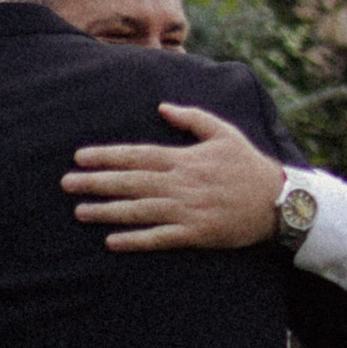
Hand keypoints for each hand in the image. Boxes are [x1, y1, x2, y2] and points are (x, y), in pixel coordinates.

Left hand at [62, 103, 285, 249]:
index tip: (79, 156)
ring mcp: (188, 209)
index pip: (137, 155)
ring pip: (140, 210)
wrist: (279, 201)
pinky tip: (112, 241)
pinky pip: (160, 237)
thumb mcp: (223, 132)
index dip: (107, 156)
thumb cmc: (248, 165)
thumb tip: (161, 106)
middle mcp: (182, 183)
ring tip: (80, 211)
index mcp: (185, 159)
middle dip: (96, 182)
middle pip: (131, 182)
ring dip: (108, 211)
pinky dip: (136, 240)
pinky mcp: (197, 233)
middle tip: (66, 183)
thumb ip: (191, 118)